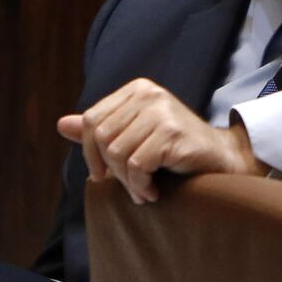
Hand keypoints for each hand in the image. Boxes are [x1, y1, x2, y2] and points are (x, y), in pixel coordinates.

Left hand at [57, 78, 266, 203]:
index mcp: (136, 90)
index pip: (92, 120)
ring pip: (118, 154)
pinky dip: (141, 186)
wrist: (220, 158)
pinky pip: (137, 166)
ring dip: (128, 183)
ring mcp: (161, 111)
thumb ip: (101, 130)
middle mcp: (148, 94)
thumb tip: (61, 125)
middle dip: (111, 171)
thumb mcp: (135, 135)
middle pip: (103, 138)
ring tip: (143, 190)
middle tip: (129, 186)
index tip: (103, 174)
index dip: (90, 153)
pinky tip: (154, 191)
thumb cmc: (175, 148)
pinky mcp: (172, 132)